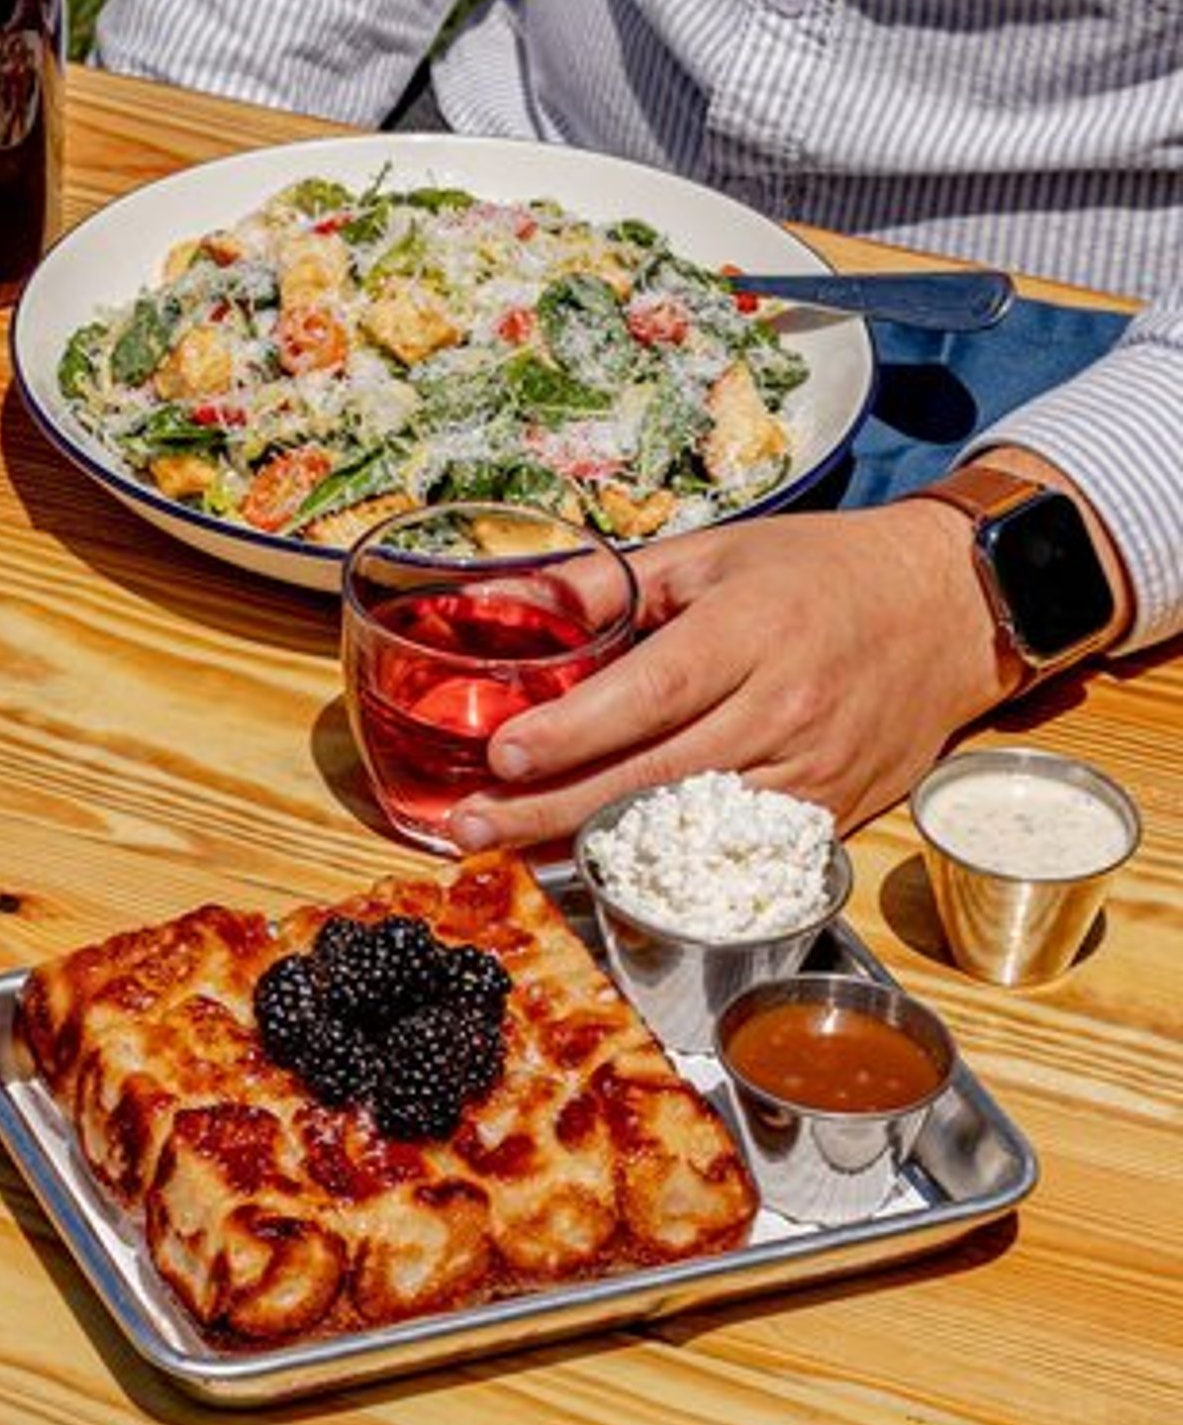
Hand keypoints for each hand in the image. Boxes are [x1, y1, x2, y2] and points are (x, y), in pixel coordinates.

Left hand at [443, 502, 1005, 848]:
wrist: (952, 608)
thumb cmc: (818, 572)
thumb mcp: (711, 555)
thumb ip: (605, 586)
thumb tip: (498, 596)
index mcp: (752, 632)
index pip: (650, 694)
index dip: (572, 733)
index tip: (500, 756)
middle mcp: (788, 709)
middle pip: (656, 777)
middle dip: (553, 809)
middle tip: (472, 826)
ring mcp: (817, 772)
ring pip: (693, 827)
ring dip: (598, 846)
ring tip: (514, 852)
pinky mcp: (835, 814)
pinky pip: (739, 851)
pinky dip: (670, 864)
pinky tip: (608, 868)